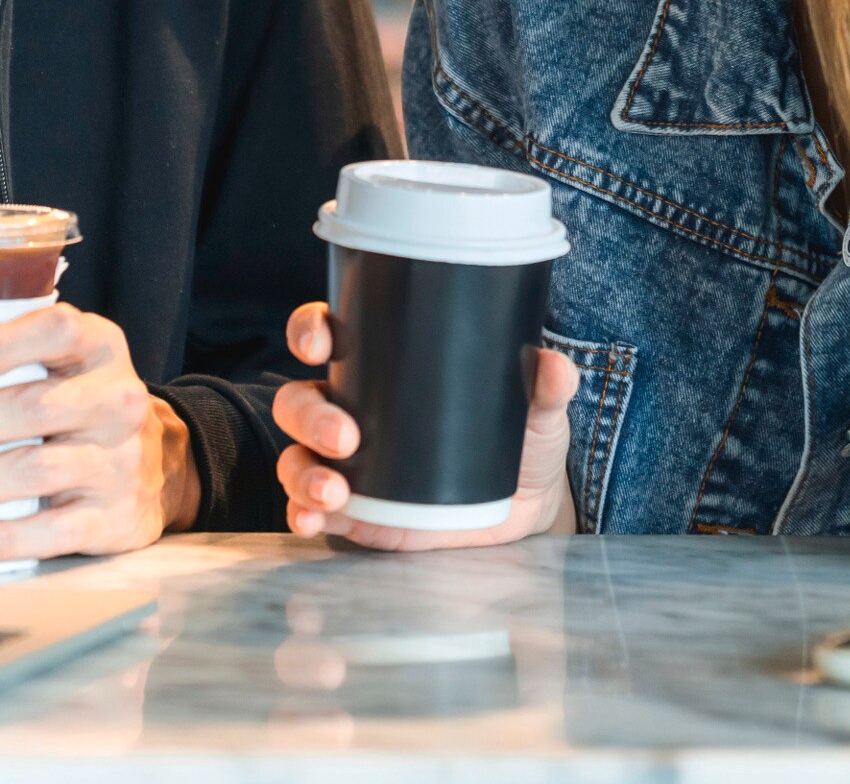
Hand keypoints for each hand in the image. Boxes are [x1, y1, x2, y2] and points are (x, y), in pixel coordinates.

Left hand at [0, 303, 199, 563]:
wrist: (160, 468)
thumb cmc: (82, 407)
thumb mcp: (68, 365)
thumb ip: (13, 357)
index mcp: (101, 349)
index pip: (56, 331)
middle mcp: (117, 401)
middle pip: (32, 407)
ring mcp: (120, 462)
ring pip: (35, 471)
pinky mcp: (113, 518)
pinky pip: (49, 531)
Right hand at [272, 301, 580, 550]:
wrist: (524, 508)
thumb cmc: (517, 438)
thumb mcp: (535, 410)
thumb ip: (546, 387)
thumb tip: (554, 365)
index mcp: (381, 367)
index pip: (325, 334)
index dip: (308, 331)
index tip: (318, 343)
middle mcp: (351, 410)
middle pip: (298, 401)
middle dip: (310, 417)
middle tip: (346, 437)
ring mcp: (346, 464)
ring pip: (295, 457)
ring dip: (302, 473)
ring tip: (335, 491)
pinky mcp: (354, 512)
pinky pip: (311, 509)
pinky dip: (305, 513)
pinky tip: (316, 518)